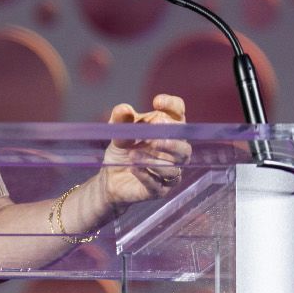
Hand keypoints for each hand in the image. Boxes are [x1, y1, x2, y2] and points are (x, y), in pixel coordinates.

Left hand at [97, 93, 189, 207]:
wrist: (110, 178)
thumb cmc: (122, 150)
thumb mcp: (117, 132)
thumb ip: (120, 120)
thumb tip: (124, 109)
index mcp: (168, 130)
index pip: (179, 114)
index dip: (172, 106)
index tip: (157, 102)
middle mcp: (174, 151)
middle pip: (184, 146)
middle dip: (171, 141)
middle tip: (155, 135)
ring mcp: (169, 172)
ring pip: (173, 168)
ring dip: (154, 160)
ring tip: (133, 154)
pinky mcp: (159, 190)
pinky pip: (157, 184)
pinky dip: (145, 175)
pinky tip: (133, 168)